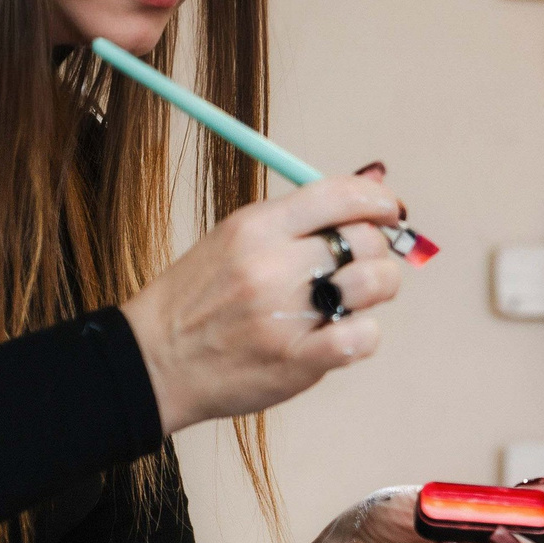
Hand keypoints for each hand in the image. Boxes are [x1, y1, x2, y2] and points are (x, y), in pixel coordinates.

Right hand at [121, 171, 406, 434]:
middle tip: (358, 267)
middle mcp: (272, 265)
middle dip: (375, 251)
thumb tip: (371, 181)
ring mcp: (285, 314)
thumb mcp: (234, 239)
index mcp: (256, 227)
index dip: (377, 200)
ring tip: (349, 301)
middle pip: (364, 239)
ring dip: (375, 291)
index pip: (339, 195)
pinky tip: (345, 335)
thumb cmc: (198, 300)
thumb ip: (298, 218)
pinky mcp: (295, 361)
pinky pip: (363, 337)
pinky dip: (363, 335)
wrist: (154, 361)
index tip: (389, 211)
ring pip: (373, 284)